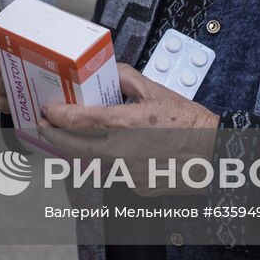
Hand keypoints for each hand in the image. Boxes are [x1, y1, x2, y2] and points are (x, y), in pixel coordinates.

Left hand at [40, 64, 219, 195]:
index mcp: (124, 124)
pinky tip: (121, 152)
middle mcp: (121, 152)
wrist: (214, 154)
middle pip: (74, 148)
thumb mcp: (156, 91)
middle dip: (54, 137)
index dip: (57, 115)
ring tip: (74, 138)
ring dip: (82, 151)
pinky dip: (113, 162)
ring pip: (94, 162)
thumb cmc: (189, 122)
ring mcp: (127, 173)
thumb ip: (126, 79)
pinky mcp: (137, 186)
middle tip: (44, 127)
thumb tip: (107, 72)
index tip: (47, 110)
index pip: (78, 121)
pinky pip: (116, 172)